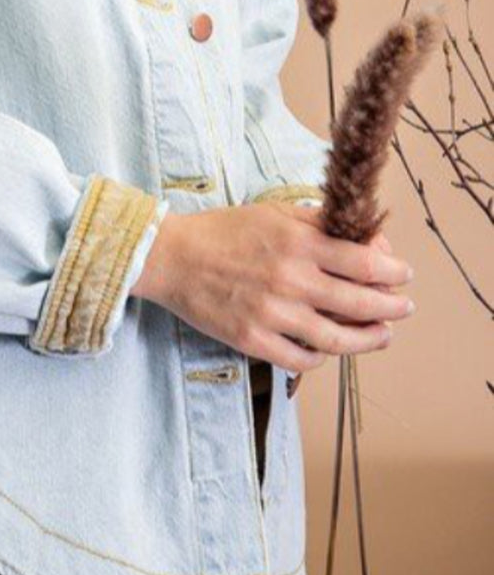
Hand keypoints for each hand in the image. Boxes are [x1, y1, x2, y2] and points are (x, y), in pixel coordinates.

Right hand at [133, 201, 415, 375]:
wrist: (172, 257)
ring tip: (381, 336)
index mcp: (298, 243)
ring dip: (369, 340)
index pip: (366, 263)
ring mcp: (272, 314)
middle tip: (402, 309)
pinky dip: (323, 358)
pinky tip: (328, 350)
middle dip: (392, 308)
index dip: (393, 272)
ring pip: (338, 339)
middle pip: (361, 304)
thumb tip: (363, 240)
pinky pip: (302, 361)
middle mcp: (290, 280)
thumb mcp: (274, 213)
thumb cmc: (223, 231)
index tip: (402, 275)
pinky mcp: (252, 340)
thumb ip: (318, 224)